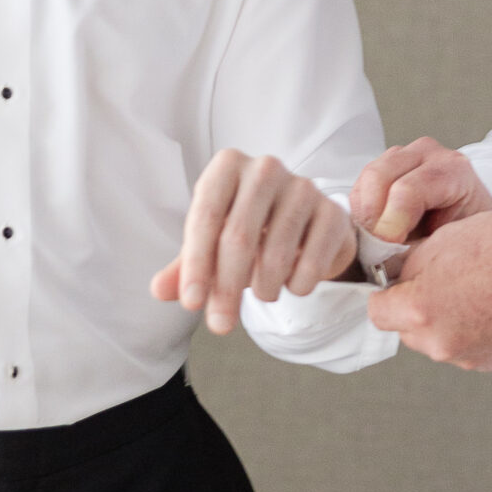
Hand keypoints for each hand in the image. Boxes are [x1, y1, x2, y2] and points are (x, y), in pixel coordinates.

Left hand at [151, 149, 356, 333]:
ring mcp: (303, 186)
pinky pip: (312, 261)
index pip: (205, 217)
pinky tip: (292, 284)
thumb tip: (158, 290)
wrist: (305, 223)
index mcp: (227, 166)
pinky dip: (297, 285)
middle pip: (238, 237)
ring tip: (263, 293)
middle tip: (220, 325)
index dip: (196, 264)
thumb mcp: (212, 242)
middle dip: (226, 289)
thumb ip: (186, 265)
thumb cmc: (249, 230)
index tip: (191, 304)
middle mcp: (264, 167)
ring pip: (276, 254)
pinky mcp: (332, 211)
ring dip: (264, 289)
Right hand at [350, 138, 491, 245]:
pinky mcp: (384, 165)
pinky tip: (373, 231)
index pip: (409, 190)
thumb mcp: (453, 244)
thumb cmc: (467, 234)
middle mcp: (428, 154)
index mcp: (453, 169)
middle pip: (380, 176)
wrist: (472, 224)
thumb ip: (420, 250)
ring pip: (366, 179)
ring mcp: (404, 155)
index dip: (391, 224)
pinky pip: (360, 186)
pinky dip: (360, 211)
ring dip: (364, 215)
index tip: (386, 249)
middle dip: (372, 218)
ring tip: (376, 243)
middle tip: (374, 250)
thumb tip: (386, 265)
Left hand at [367, 210, 491, 369]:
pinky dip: (468, 328)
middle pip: (406, 328)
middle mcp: (437, 341)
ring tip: (470, 289)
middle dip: (415, 306)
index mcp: (418, 310)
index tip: (398, 281)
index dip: (387, 291)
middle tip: (440, 279)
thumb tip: (397, 274)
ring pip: (435, 337)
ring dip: (442, 318)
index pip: (377, 310)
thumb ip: (411, 264)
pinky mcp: (487, 362)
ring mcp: (463, 356)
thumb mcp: (442, 239)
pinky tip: (486, 304)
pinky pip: (463, 345)